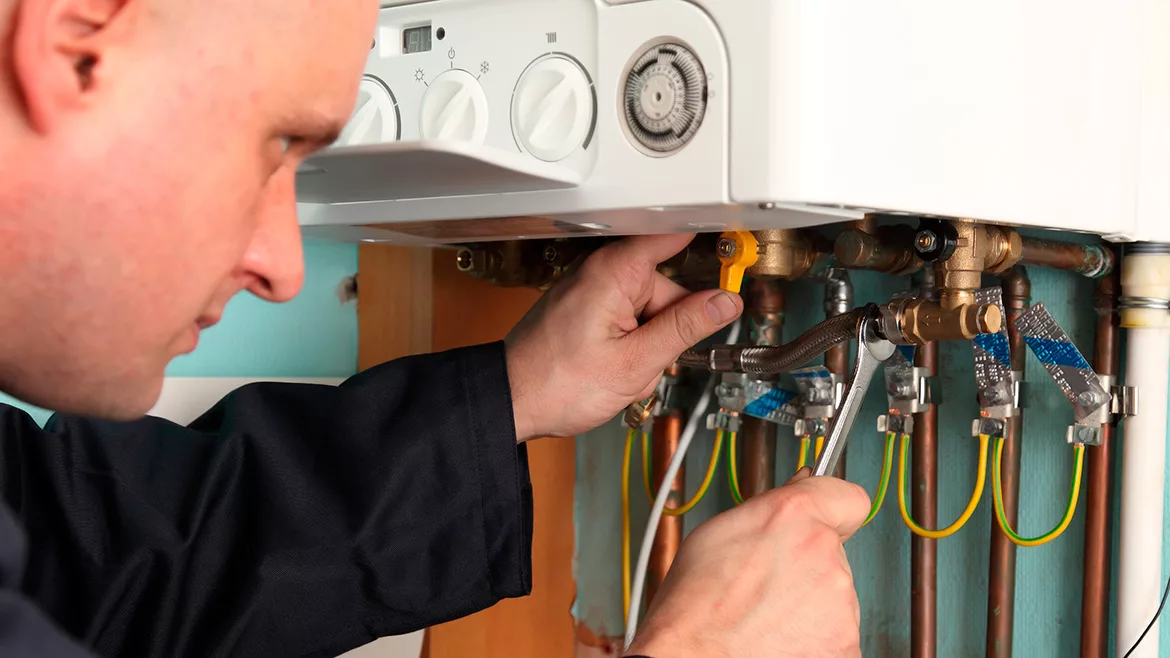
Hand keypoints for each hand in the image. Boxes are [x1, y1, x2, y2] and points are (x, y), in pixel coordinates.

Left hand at [504, 234, 742, 441]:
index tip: (737, 247)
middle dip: (669, 325)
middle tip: (652, 358)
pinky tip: (614, 368)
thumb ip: (685, 328)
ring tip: (624, 370)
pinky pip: (627, 320)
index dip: (708, 239)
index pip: (672, 235)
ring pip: (648, 310)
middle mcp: (601, 272)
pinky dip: (630, 345)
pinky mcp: (586, 309)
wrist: (511, 403)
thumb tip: (725, 303)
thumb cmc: (557, 384)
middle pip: (665, 286)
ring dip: (648, 343)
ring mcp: (592, 291)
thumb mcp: (635, 361)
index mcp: (614, 271)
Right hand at [626, 471, 869, 657]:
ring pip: (833, 594)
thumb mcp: (717, 533)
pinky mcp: (845, 643)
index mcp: (793, 515)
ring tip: (764, 615)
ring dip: (807, 602)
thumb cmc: (693, 607)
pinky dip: (812, 636)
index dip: (832, 509)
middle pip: (832, 552)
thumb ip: (770, 510)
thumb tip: (794, 496)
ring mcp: (840, 602)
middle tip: (765, 582)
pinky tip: (777, 638)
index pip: (848, 497)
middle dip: (805, 563)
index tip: (824, 518)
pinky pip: (835, 631)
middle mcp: (824, 553)